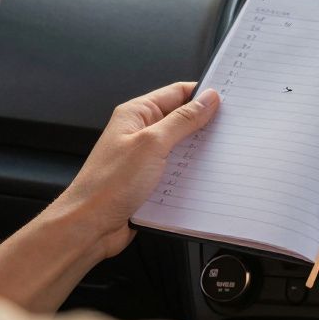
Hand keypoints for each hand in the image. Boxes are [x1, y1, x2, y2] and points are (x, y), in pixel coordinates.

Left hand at [54, 82, 220, 259]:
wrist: (89, 226)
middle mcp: (140, 132)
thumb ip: (182, 120)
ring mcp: (145, 157)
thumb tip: (207, 99)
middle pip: (181, 119)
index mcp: (136, 114)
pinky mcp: (150, 179)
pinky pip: (177, 169)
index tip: (228, 100)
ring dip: (198, 151)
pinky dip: (190, 172)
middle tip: (229, 129)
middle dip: (204, 124)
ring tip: (217, 154)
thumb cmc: (108, 185)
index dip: (202, 94)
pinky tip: (202, 177)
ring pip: (181, 146)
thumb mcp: (152, 144)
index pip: (176, 93)